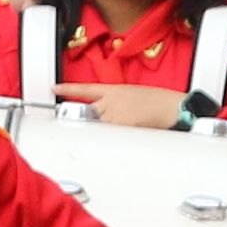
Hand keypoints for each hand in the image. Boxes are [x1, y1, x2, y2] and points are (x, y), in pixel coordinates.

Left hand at [63, 82, 188, 130]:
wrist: (170, 107)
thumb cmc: (158, 102)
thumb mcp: (133, 95)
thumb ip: (115, 103)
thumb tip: (107, 113)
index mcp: (113, 90)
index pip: (85, 88)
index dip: (67, 88)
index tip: (55, 88)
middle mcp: (110, 101)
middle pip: (89, 113)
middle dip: (94, 122)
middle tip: (102, 125)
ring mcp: (113, 114)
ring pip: (99, 127)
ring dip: (107, 132)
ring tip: (126, 129)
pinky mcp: (119, 126)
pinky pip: (109, 136)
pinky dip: (114, 139)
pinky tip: (129, 133)